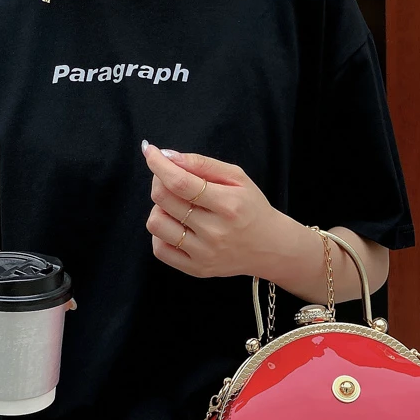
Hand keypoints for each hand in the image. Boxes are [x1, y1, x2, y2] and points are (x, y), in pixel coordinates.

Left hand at [142, 142, 289, 279]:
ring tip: (176, 207)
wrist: (270, 247)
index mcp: (228, 205)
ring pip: (156, 224)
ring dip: (159, 208)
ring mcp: (204, 253)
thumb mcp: (237, 178)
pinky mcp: (197, 269)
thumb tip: (168, 156)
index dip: (158, 164)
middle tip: (170, 178)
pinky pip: (159, 249)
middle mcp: (215, 232)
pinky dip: (160, 233)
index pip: (180, 182)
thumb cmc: (252, 208)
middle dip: (159, 180)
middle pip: (163, 199)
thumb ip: (203, 164)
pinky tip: (176, 226)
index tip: (150, 151)